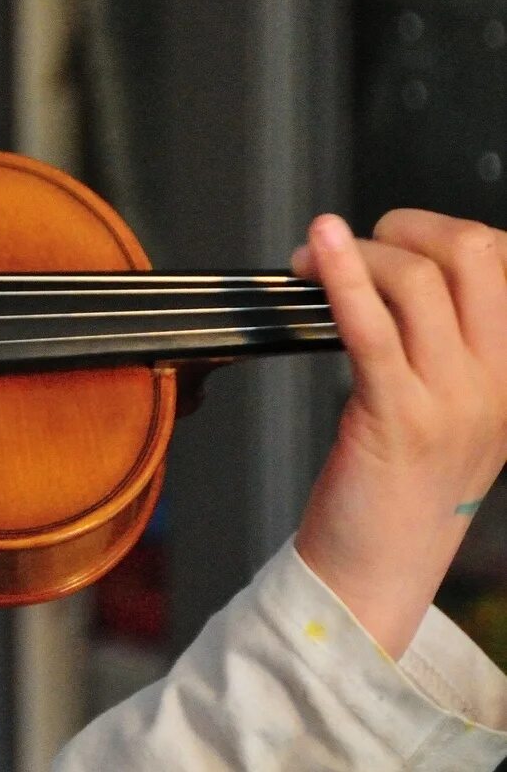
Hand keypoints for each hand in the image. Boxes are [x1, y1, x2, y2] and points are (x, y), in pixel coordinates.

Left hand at [291, 210, 506, 657]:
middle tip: (354, 239)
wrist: (379, 570)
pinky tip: (318, 251)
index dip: (443, 232)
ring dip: (356, 253)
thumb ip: (440, 346)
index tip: (394, 238)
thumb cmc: (395, 486)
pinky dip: (344, 278)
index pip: (502, 261)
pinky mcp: (398, 419)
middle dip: (408, 226)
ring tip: (309, 261)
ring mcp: (452, 401)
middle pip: (474, 256)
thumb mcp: (445, 409)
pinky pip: (374, 331)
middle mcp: (493, 381)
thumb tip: (398, 274)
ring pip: (419, 282)